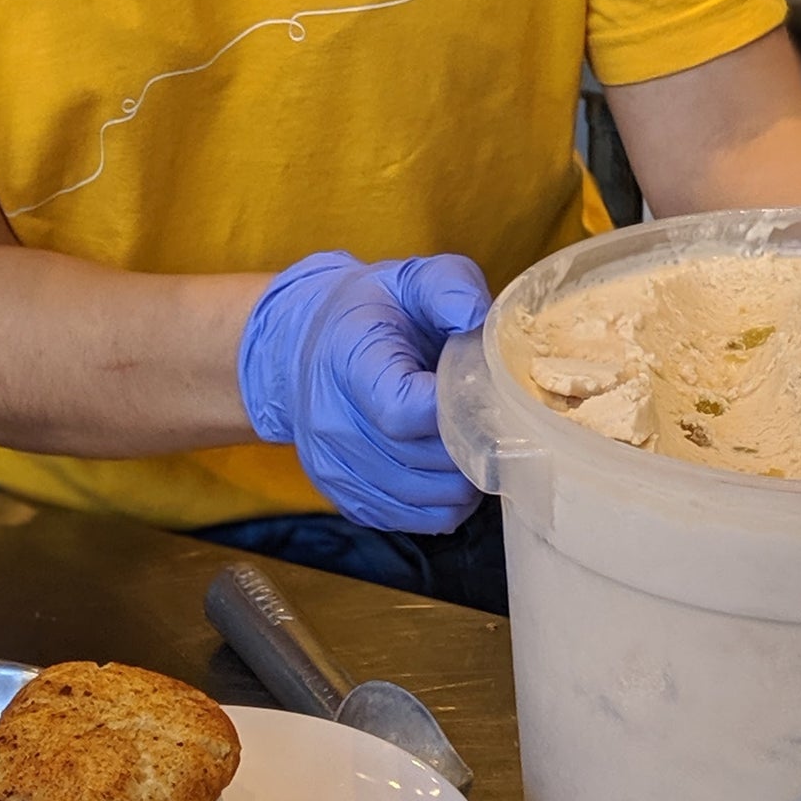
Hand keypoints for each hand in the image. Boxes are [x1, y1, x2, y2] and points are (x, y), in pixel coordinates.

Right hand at [237, 252, 491, 533]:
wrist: (306, 345)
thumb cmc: (372, 310)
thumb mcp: (411, 278)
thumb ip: (450, 287)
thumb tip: (478, 316)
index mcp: (348, 360)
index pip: (404, 411)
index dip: (455, 410)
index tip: (481, 391)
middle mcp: (332, 422)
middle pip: (423, 461)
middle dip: (472, 442)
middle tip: (494, 416)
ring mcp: (335, 468)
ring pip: (428, 499)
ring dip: (465, 476)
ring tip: (474, 438)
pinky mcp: (347, 500)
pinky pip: (417, 521)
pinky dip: (448, 501)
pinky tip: (453, 465)